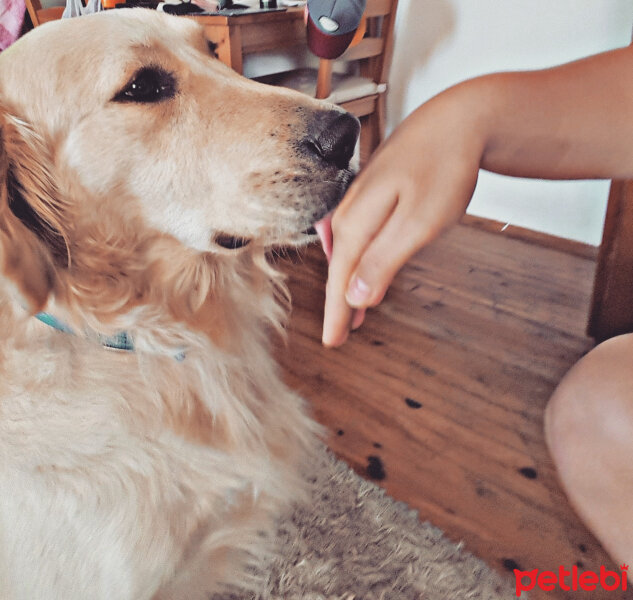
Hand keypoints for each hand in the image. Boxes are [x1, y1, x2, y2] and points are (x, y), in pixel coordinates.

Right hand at [322, 83, 486, 345]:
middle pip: (340, 267)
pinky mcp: (374, 194)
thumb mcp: (419, 223)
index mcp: (358, 222)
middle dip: (340, 303)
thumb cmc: (443, 167)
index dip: (336, 312)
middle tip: (339, 338)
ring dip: (350, 284)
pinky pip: (360, 236)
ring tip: (353, 315)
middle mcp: (351, 211)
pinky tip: (364, 267)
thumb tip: (355, 296)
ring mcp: (361, 200)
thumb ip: (384, 260)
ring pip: (349, 253)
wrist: (459, 119)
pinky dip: (361, 259)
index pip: (341, 278)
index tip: (332, 342)